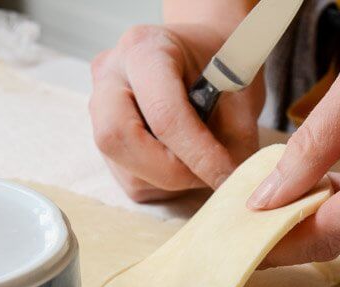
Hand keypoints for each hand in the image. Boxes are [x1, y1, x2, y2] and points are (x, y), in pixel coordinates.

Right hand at [90, 24, 264, 201]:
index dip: (197, 152)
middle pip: (117, 138)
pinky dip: (166, 184)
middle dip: (169, 170)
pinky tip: (184, 160)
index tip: (226, 174)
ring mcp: (99, 111)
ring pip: (127, 170)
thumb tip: (229, 179)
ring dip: (172, 180)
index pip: (162, 112)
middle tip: (209, 175)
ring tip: (202, 162)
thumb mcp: (240, 91)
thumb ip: (236, 134)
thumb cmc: (220, 66)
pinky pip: (131, 182)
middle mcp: (110, 77)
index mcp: (144, 49)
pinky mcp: (103, 143)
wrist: (200, 56)